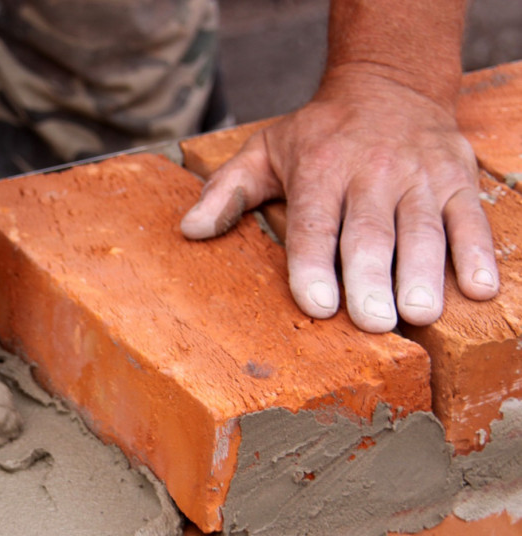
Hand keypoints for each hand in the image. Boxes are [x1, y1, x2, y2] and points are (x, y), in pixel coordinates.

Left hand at [180, 66, 499, 332]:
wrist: (388, 84)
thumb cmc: (318, 135)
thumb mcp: (263, 152)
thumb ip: (226, 193)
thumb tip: (188, 230)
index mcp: (319, 169)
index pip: (315, 223)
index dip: (315, 264)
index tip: (317, 303)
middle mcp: (370, 172)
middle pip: (370, 232)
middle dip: (372, 277)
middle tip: (372, 321)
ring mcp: (418, 176)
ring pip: (422, 229)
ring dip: (424, 272)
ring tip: (418, 313)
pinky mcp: (457, 178)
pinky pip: (470, 219)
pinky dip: (477, 254)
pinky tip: (478, 290)